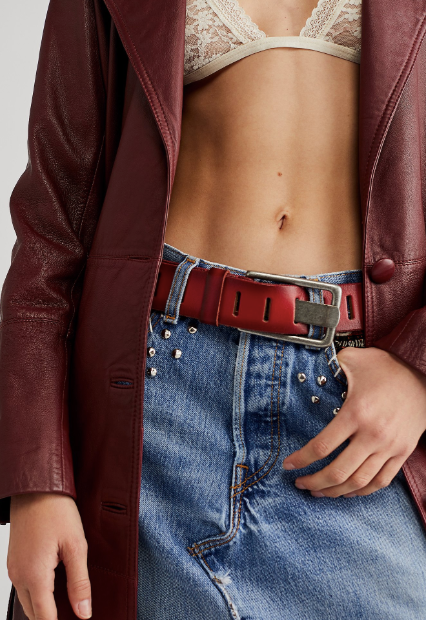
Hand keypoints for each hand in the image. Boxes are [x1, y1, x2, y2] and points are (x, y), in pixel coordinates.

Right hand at [7, 493, 91, 619]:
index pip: (44, 618)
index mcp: (34, 576)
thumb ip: (79, 582)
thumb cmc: (57, 511)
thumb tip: (84, 613)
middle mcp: (19, 576)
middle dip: (51, 617)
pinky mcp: (14, 559)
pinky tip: (55, 584)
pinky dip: (38, 591)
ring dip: (44, 606)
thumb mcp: (75, 546)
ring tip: (67, 601)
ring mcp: (14, 568)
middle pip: (34, 613)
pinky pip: (24, 585)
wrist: (36, 487)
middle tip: (74, 612)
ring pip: (28, 600)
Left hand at [282, 346, 425, 497]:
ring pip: (358, 482)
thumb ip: (331, 363)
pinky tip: (347, 492)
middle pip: (338, 471)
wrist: (424, 380)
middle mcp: (373, 434)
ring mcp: (389, 447)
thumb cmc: (386, 369)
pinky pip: (381, 482)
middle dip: (314, 481)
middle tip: (300, 483)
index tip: (288, 465)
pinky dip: (362, 492)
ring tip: (318, 491)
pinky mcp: (401, 454)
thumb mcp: (355, 359)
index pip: (323, 446)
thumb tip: (309, 362)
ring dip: (335, 492)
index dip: (302, 459)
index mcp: (356, 413)